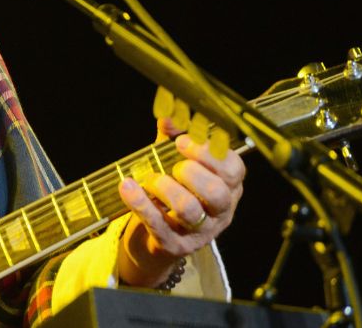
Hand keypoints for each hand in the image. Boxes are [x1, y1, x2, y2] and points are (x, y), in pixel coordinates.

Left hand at [115, 117, 245, 287]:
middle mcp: (220, 212)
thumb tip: (168, 114)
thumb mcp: (174, 160)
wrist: (155, 239)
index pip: (234, 170)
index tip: (182, 141)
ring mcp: (200, 233)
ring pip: (190, 210)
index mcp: (228, 187)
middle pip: (217, 193)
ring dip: (165, 189)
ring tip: (150, 179)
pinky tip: (127, 187)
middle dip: (191, 173)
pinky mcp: (176, 247)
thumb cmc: (171, 192)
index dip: (209, 153)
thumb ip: (173, 136)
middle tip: (172, 166)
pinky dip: (141, 203)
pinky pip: (160, 225)